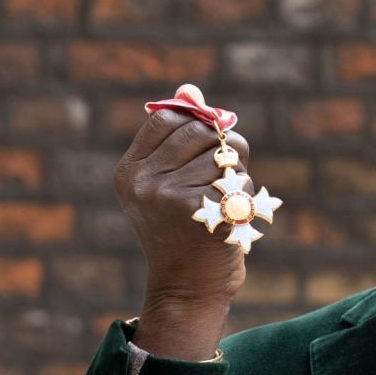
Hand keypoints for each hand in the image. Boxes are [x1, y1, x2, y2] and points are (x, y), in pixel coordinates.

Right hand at [115, 109, 251, 357]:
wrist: (188, 286)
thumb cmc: (184, 230)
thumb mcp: (168, 184)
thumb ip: (178, 137)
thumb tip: (190, 88)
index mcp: (129, 173)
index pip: (168, 119)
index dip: (197, 123)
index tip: (208, 144)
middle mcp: (144, 183)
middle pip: (200, 131)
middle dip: (223, 146)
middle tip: (223, 175)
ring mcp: (171, 197)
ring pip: (225, 155)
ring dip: (238, 173)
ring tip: (225, 200)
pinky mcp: (202, 211)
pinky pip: (239, 181)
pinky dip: (246, 195)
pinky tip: (233, 216)